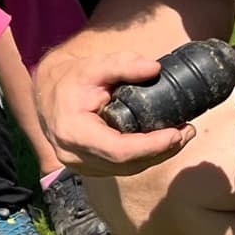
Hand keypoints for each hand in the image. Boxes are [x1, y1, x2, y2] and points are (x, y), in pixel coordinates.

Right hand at [36, 48, 199, 177]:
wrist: (46, 94)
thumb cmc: (69, 80)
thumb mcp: (93, 65)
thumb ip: (122, 65)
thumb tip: (155, 68)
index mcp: (73, 132)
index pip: (118, 150)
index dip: (150, 146)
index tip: (176, 133)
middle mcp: (75, 156)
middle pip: (127, 164)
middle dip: (161, 151)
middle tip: (187, 132)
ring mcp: (81, 166)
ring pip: (127, 169)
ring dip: (157, 156)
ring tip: (181, 136)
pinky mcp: (89, 167)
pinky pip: (122, 168)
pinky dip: (144, 157)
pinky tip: (162, 143)